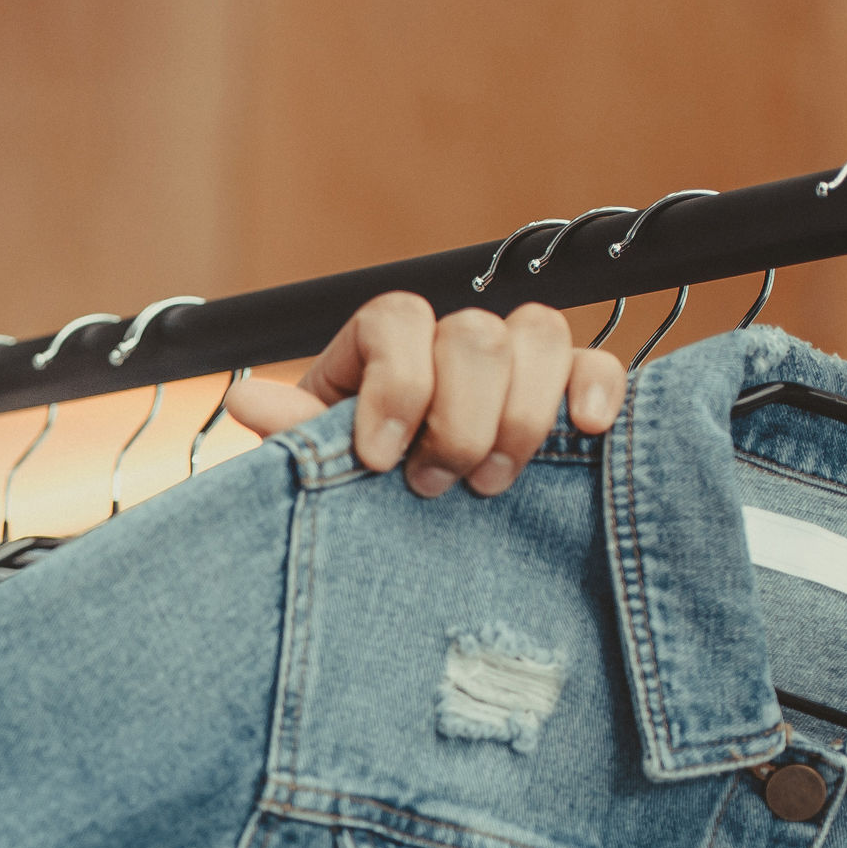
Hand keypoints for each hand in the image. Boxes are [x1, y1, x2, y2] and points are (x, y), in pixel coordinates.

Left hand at [223, 293, 625, 497]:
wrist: (408, 529)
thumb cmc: (360, 489)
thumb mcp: (321, 468)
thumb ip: (296, 434)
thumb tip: (247, 400)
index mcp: (384, 347)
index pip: (398, 318)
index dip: (395, 384)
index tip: (378, 459)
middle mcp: (450, 341)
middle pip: (476, 333)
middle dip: (460, 418)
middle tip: (434, 484)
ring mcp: (516, 361)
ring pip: (540, 333)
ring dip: (521, 414)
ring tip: (491, 484)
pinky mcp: (571, 390)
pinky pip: (599, 361)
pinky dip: (596, 389)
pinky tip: (585, 431)